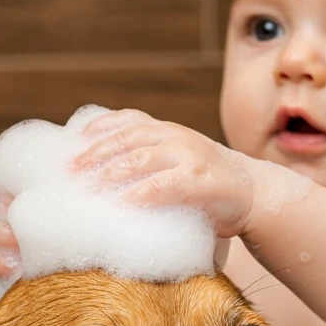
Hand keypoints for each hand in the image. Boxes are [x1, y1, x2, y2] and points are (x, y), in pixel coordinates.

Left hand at [70, 109, 257, 238]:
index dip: (100, 127)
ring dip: (108, 175)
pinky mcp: (198, 180)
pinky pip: (160, 187)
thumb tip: (104, 178)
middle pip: (126, 140)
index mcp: (168, 130)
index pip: (129, 120)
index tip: (75, 139)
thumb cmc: (209, 185)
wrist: (255, 194)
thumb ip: (151, 164)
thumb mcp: (178, 164)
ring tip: (87, 189)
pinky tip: (120, 206)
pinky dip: (137, 196)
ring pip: (138, 160)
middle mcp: (176, 136)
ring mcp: (188, 156)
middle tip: (71, 171)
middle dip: (94, 155)